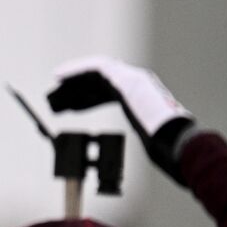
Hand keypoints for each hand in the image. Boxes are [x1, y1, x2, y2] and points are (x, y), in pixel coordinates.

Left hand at [48, 56, 195, 183]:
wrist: (174, 139)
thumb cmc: (163, 147)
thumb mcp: (145, 144)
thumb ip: (141, 142)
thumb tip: (140, 158)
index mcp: (140, 99)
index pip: (108, 94)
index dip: (86, 100)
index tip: (68, 108)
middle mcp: (137, 84)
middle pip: (99, 83)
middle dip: (76, 90)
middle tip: (54, 100)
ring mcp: (133, 78)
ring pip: (96, 73)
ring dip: (73, 80)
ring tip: (53, 87)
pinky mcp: (126, 78)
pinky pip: (97, 67)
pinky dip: (77, 69)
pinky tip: (60, 76)